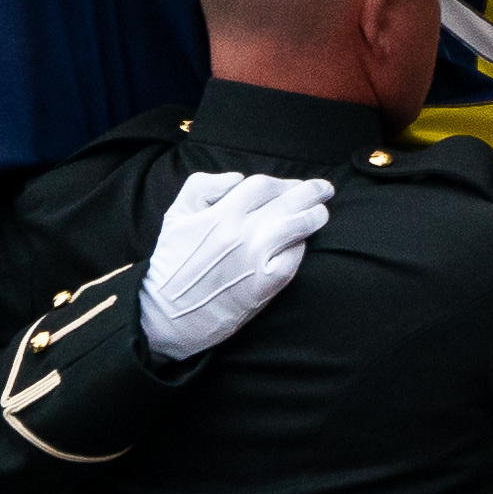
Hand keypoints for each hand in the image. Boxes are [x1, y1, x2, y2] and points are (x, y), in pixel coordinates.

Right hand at [140, 168, 332, 364]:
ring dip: (314, 216)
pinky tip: (303, 243)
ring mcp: (254, 259)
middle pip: (286, 201)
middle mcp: (239, 233)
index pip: (261, 185)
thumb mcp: (175, 216)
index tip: (293, 185)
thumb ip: (201, 187)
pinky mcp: (264, 284)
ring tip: (322, 212)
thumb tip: (236, 178)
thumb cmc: (172, 264)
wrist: (168, 315)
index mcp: (218, 214)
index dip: (282, 182)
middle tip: (324, 189)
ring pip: (295, 226)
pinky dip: (300, 246)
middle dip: (310, 191)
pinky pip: (293, 257)